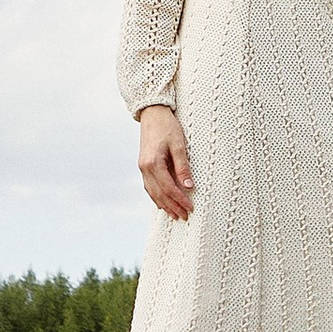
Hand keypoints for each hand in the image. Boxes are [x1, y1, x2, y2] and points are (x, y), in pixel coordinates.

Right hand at [138, 105, 195, 220]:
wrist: (153, 114)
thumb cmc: (167, 127)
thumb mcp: (179, 145)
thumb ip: (183, 167)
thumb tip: (189, 186)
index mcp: (153, 163)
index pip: (168, 188)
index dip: (180, 200)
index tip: (190, 208)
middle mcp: (145, 168)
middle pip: (159, 194)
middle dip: (172, 207)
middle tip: (184, 217)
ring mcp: (142, 168)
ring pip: (152, 192)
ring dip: (164, 205)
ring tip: (175, 215)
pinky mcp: (143, 166)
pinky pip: (149, 186)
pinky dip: (156, 197)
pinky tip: (163, 203)